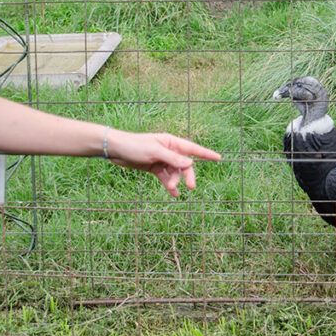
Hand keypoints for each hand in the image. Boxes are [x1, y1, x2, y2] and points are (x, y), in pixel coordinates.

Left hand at [106, 132, 221, 196]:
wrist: (116, 150)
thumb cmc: (135, 146)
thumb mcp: (154, 152)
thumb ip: (173, 158)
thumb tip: (191, 163)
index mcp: (171, 142)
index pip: (193, 149)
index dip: (206, 154)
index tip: (219, 158)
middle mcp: (169, 151)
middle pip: (184, 165)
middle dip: (188, 175)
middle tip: (191, 187)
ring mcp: (162, 160)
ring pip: (175, 173)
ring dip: (175, 181)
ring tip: (172, 188)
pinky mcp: (155, 168)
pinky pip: (166, 177)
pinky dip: (169, 185)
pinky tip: (173, 193)